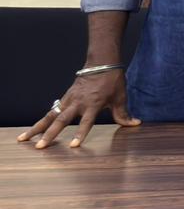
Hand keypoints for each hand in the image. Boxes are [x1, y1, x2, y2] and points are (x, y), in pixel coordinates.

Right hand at [17, 71, 138, 148]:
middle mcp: (79, 102)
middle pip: (61, 120)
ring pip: (51, 115)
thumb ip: (123, 113)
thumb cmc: (112, 80)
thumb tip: (135, 124)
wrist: (102, 61)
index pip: (86, 122)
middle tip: (40, 147)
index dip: (80, 134)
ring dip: (37, 127)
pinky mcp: (66, 97)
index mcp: (94, 104)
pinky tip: (34, 129)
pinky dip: (43, 119)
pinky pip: (52, 110)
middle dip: (50, 134)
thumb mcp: (120, 97)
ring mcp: (70, 99)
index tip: (73, 146)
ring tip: (23, 139)